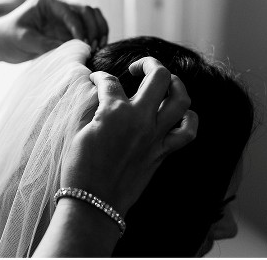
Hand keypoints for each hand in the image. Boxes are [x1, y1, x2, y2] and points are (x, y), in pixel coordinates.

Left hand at [0, 0, 108, 62]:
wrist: (0, 42)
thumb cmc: (8, 38)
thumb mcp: (26, 41)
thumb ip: (48, 44)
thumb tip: (73, 49)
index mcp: (48, 1)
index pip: (71, 12)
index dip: (80, 29)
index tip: (84, 45)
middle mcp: (59, 4)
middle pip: (87, 11)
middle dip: (94, 29)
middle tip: (95, 47)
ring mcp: (65, 15)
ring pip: (92, 16)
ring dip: (99, 30)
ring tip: (99, 47)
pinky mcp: (68, 27)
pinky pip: (89, 27)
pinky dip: (96, 36)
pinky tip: (97, 48)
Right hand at [58, 57, 197, 214]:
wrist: (94, 204)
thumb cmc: (80, 169)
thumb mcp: (78, 131)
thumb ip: (90, 106)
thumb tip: (96, 90)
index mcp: (114, 111)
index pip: (110, 81)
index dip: (100, 77)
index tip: (96, 80)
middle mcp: (139, 118)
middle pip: (158, 76)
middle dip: (148, 63)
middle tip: (137, 68)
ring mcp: (155, 136)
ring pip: (180, 98)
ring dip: (175, 84)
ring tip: (164, 83)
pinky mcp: (162, 153)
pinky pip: (187, 133)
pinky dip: (189, 120)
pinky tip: (181, 114)